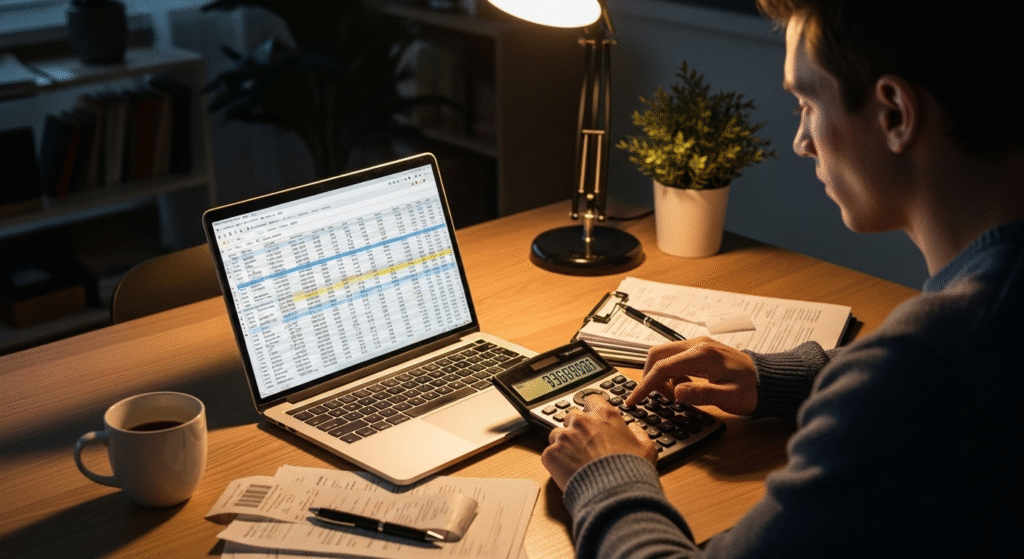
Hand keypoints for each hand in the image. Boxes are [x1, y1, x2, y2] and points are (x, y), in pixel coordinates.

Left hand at [541, 395, 656, 490]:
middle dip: (576, 429)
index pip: (592, 400)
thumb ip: (639, 434)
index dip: (591, 409)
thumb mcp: (646, 449)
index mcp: (605, 416)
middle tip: (585, 445)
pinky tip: (568, 473)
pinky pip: (549, 454)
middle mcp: (582, 422)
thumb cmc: (631, 472)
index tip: (592, 417)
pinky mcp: (551, 454)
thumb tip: (635, 429)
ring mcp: (564, 437)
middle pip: (571, 417)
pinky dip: (556, 463)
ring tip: (575, 461)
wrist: (614, 494)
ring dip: (563, 444)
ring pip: (556, 434)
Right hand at [624, 337, 757, 415]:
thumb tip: (676, 392)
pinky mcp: (699, 351)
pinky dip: (671, 374)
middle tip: (652, 398)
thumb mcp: (728, 398)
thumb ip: (700, 394)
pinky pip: (675, 360)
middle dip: (648, 377)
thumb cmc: (752, 390)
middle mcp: (696, 344)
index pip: (662, 367)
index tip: (633, 400)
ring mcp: (697, 346)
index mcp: (701, 354)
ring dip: (660, 377)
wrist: (768, 381)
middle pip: (657, 355)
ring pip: (664, 356)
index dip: (644, 385)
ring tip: (674, 396)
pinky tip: (683, 388)